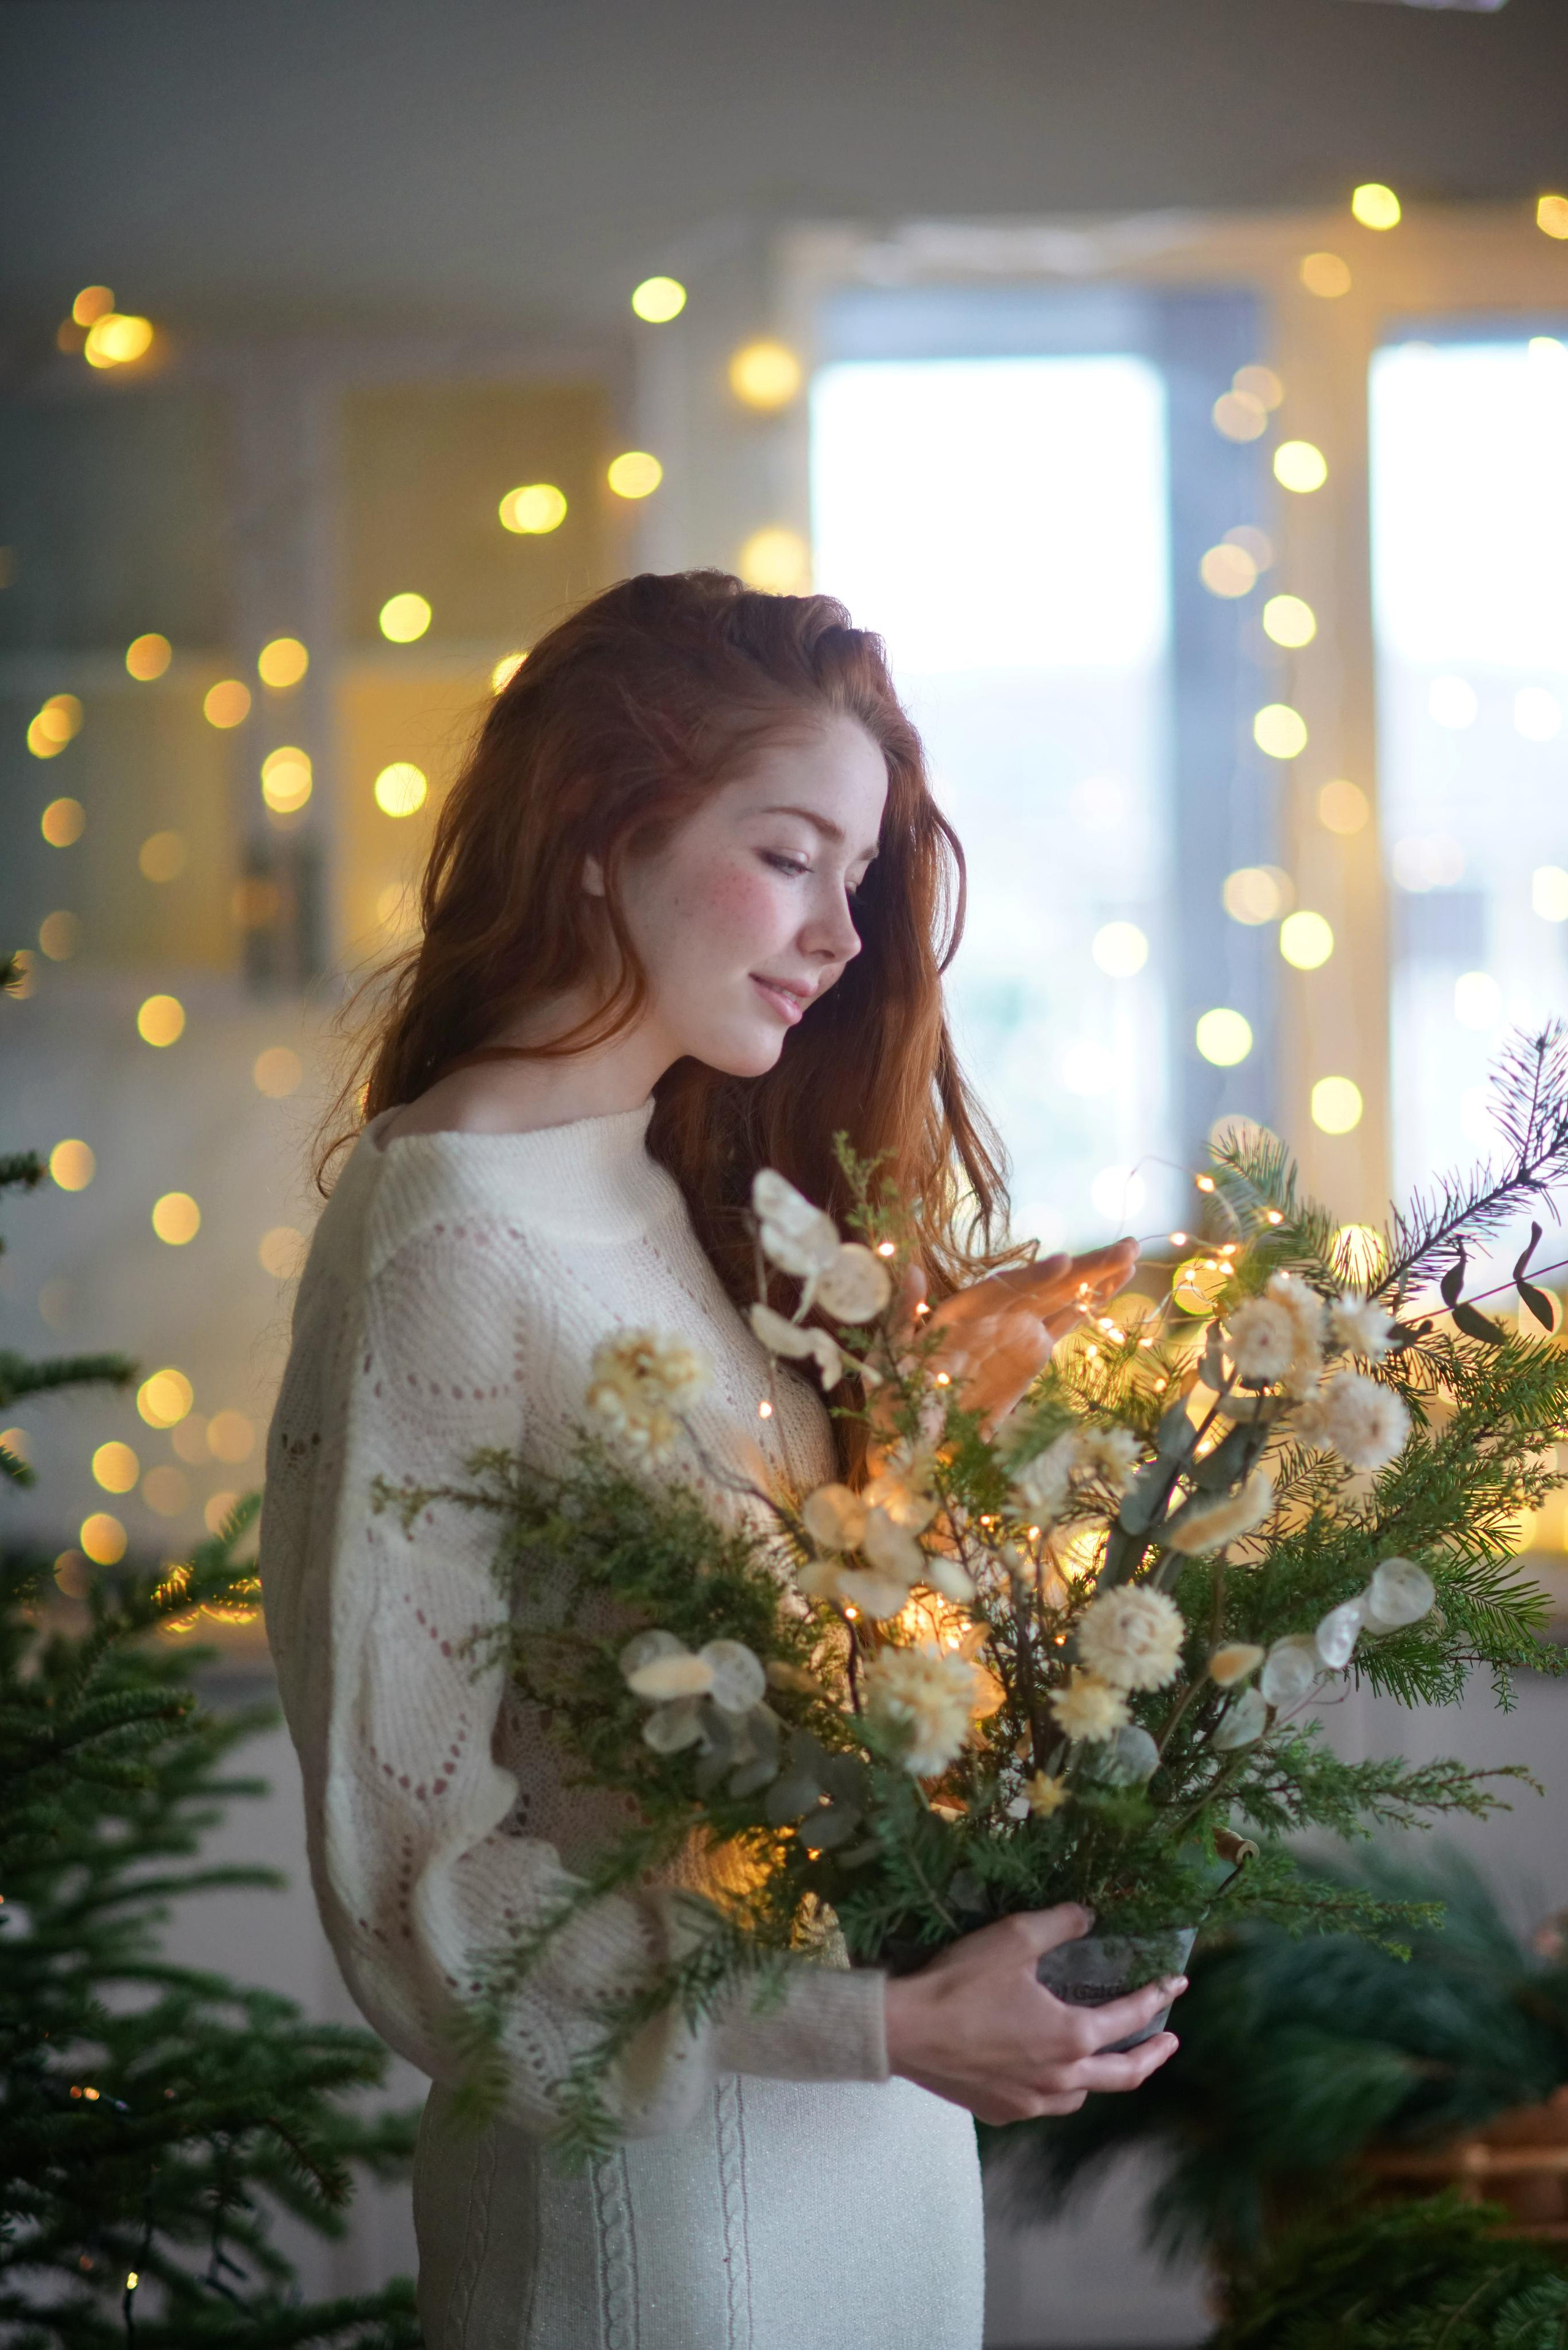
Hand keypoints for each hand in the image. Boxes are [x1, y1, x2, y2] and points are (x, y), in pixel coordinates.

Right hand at [882, 1905, 1183, 2124]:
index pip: (1129, 2017)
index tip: (1177, 1984)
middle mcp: (1061, 2078)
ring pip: (1083, 2095)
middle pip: (1124, 2076)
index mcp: (1071, 2036)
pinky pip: (1044, 2104)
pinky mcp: (1002, 2111)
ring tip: (1102, 2057)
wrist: (905, 2031)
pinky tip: (1043, 2072)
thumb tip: (1089, 1915)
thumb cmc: (961, 1983)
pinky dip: (1058, 2088)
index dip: (1157, 1997)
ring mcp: (1031, 2101)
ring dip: (1101, 2076)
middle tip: (1169, 2041)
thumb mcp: (1014, 1939)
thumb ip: (1059, 1924)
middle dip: (1152, 2056)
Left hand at [886, 1239, 1139, 1439]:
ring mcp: (1018, 1328)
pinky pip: (1066, 1320)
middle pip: (1045, 1284)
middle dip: (1084, 1267)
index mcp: (966, 1310)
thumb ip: (903, 1311)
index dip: (1034, 1277)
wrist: (913, 1426)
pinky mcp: (1033, 1348)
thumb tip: (911, 1270)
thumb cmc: (896, 1386)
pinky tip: (1118, 1284)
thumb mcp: (893, 1349)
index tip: (1061, 1262)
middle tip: (1126, 1248)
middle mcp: (996, 1313)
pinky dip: (1091, 1303)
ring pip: (1062, 1296)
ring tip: (1132, 1256)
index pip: (1005, 1290)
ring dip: (1096, 1276)